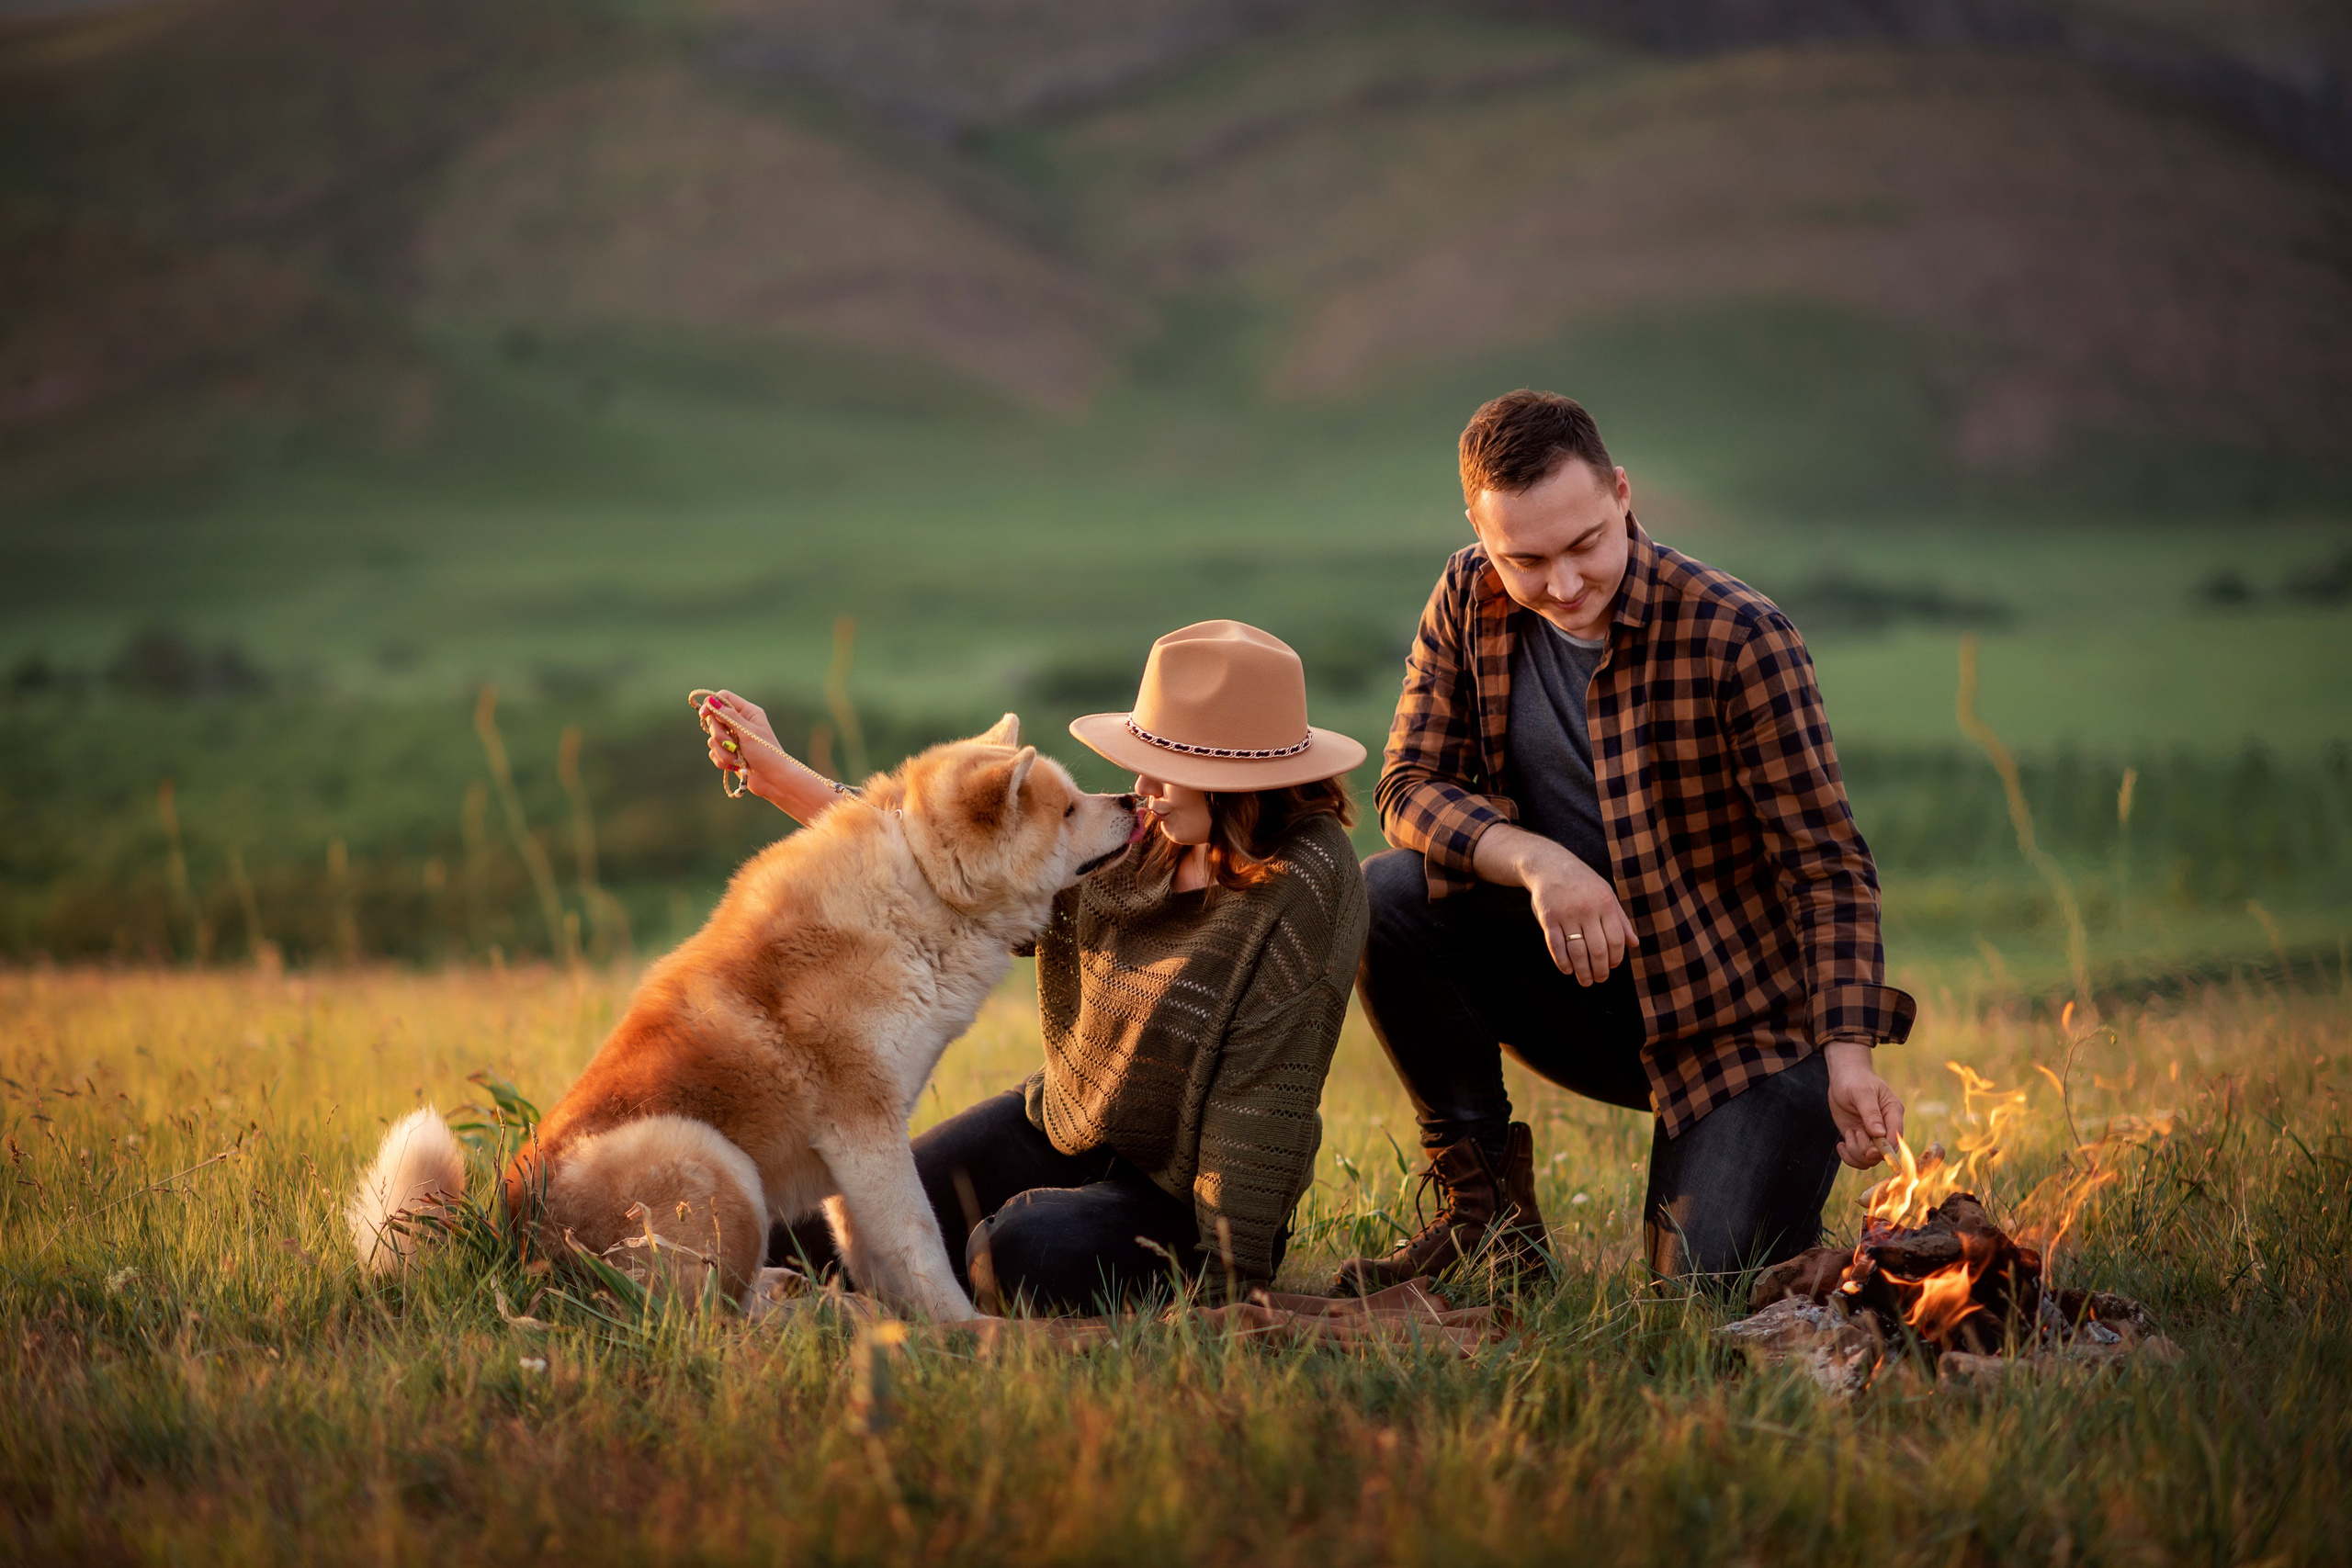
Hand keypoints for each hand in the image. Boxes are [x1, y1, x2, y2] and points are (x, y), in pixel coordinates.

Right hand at [700, 690, 787, 800]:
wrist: (773, 780)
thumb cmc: (766, 753)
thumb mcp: (747, 732)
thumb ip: (729, 717)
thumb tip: (711, 701)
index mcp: (748, 712)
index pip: (724, 698)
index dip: (712, 704)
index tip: (704, 715)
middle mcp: (740, 723)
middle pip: (714, 720)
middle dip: (719, 735)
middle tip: (732, 744)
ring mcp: (734, 739)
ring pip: (712, 739)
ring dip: (723, 751)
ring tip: (737, 759)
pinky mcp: (730, 753)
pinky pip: (714, 753)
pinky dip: (723, 760)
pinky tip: (735, 766)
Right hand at [1474, 824, 1635, 985]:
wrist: (1549, 865)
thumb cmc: (1582, 882)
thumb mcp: (1606, 894)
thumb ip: (1620, 920)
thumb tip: (1634, 945)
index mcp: (1605, 903)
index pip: (1616, 939)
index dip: (1616, 958)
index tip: (1612, 966)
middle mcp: (1587, 909)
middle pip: (1598, 949)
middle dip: (1600, 970)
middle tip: (1599, 979)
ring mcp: (1566, 914)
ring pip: (1577, 951)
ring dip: (1582, 971)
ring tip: (1585, 981)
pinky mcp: (1548, 918)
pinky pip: (1556, 945)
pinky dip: (1562, 961)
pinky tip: (1567, 970)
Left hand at [1823, 1040, 1904, 1168]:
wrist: (1844, 1077)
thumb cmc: (1856, 1080)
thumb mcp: (1862, 1093)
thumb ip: (1871, 1113)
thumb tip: (1879, 1134)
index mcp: (1893, 1113)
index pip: (1896, 1138)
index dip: (1885, 1149)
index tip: (1870, 1150)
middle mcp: (1886, 1127)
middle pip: (1883, 1154)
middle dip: (1867, 1152)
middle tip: (1854, 1133)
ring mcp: (1872, 1135)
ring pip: (1870, 1160)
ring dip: (1856, 1153)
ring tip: (1849, 1132)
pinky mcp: (1860, 1138)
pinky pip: (1858, 1158)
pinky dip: (1848, 1156)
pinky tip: (1840, 1145)